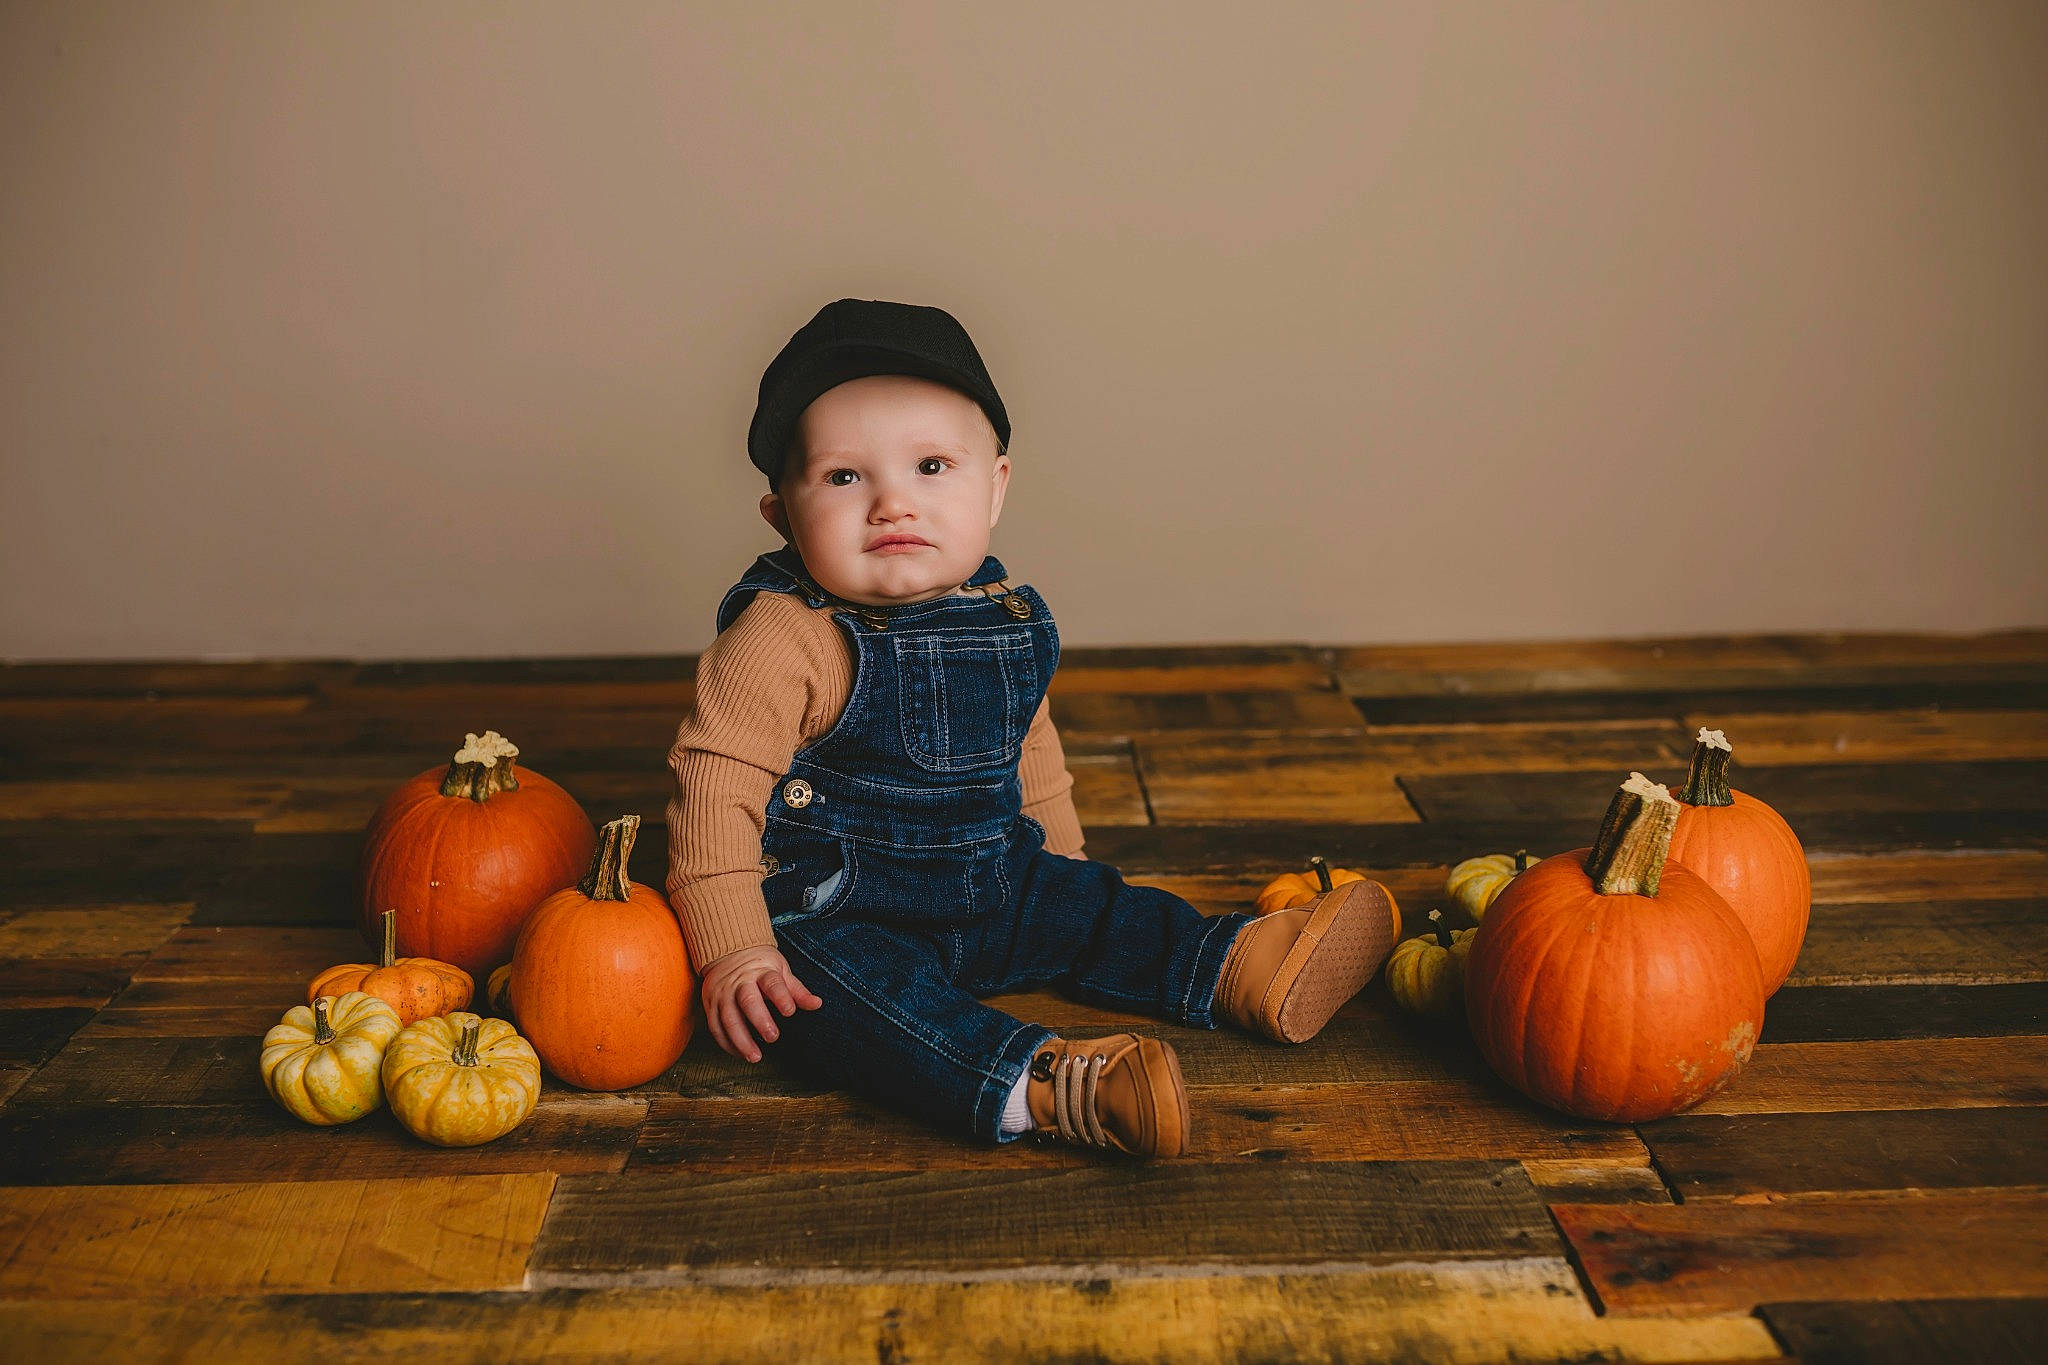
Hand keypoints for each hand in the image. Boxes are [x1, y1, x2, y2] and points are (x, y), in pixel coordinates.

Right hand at [699, 945, 822, 1062]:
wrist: (727, 952)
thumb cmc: (760, 965)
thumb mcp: (780, 971)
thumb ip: (796, 990)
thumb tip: (817, 1004)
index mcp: (760, 971)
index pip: (771, 983)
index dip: (781, 997)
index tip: (790, 1012)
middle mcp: (739, 982)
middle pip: (748, 1001)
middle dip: (760, 1020)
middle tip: (773, 1037)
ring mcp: (722, 994)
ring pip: (728, 1019)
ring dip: (741, 1040)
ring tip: (755, 1057)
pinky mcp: (710, 1005)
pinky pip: (715, 1028)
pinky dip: (727, 1044)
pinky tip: (740, 1054)